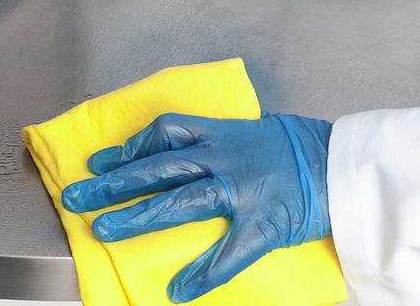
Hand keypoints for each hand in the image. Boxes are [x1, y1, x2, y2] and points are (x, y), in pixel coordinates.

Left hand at [62, 113, 332, 302]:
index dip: (129, 149)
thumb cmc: (302, 145)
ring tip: (105, 231)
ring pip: (179, 201)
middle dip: (113, 183)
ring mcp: (242, 190)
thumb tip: (193, 147)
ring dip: (139, 217)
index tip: (102, 161)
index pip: (164, 135)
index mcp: (223, 135)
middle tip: (78, 196)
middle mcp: (224, 158)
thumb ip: (222, 139)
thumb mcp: (257, 130)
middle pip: (157, 168)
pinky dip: (203, 273)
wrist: (342, 163)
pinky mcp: (262, 223)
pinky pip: (228, 253)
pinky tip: (180, 289)